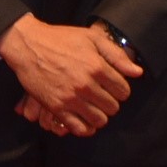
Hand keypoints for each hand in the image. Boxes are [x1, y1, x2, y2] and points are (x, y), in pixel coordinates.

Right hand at [0, 15, 138, 135]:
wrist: (28, 46)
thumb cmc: (60, 39)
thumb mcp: (91, 38)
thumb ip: (117, 56)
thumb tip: (138, 72)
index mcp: (97, 67)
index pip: (123, 91)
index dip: (121, 90)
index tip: (113, 86)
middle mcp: (86, 85)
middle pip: (113, 107)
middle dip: (111, 102)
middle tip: (102, 96)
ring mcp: (71, 98)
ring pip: (99, 120)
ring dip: (100, 115)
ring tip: (94, 107)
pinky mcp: (56, 107)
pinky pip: (79, 128)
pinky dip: (86, 128)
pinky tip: (84, 119)